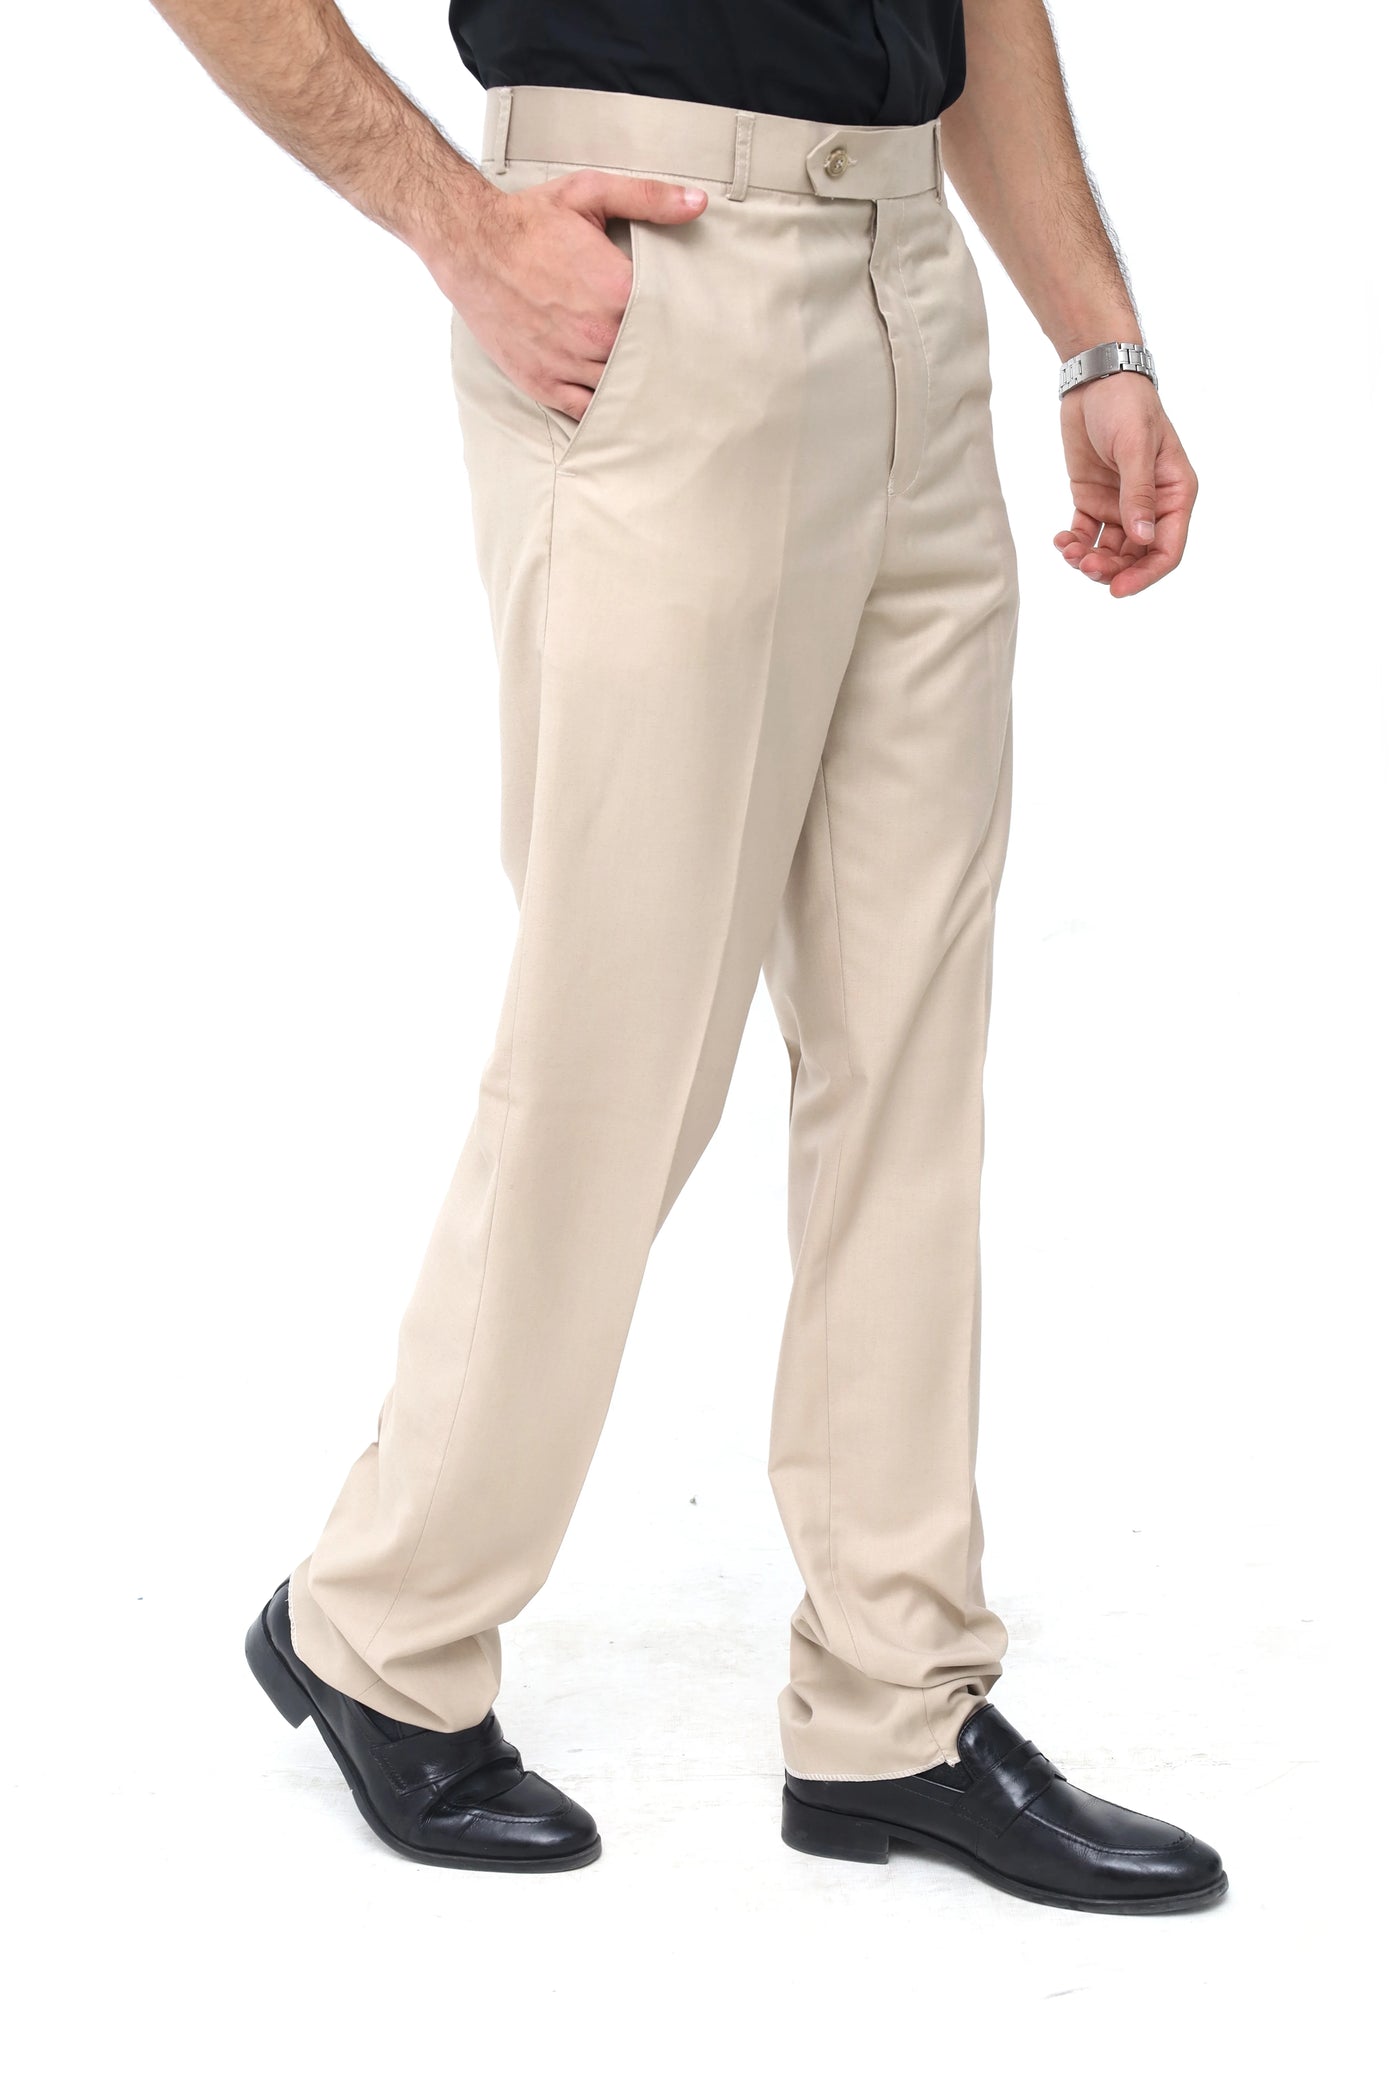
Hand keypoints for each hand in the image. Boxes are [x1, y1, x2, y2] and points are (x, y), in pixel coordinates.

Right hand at [443, 170, 706, 419]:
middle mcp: (597, 336)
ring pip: (621, 390)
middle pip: (650, 360)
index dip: (682, 323)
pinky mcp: (544, 383)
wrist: (469, 245)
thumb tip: (698, 203)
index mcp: (617, 292)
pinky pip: (587, 412)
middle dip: (662, 357)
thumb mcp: (590, 194)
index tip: (695, 324)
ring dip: (635, 386)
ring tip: (652, 381)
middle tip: (682, 360)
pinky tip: (616, 401)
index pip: (670, 320)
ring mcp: (569, 364)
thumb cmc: (531, 220)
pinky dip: (603, 409)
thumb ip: (648, 198)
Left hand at [1053, 374, 1197, 597]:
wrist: (1096, 379)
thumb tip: (1143, 540)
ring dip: (1088, 559)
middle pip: (1135, 558)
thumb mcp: (1134, 447)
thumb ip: (1138, 494)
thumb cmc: (1126, 405)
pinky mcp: (1093, 500)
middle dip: (1110, 569)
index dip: (1145, 575)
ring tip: (1067, 551)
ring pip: (1109, 551)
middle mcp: (1151, 506)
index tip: (1117, 589)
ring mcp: (1121, 505)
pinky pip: (1085, 535)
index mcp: (1174, 494)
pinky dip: (1072, 544)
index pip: (1167, 549)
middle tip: (1083, 566)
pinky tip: (1059, 541)